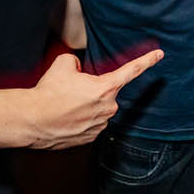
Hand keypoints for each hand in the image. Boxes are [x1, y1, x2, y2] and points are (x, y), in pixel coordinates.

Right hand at [21, 49, 162, 149]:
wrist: (33, 119)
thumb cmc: (49, 91)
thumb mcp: (64, 64)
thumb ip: (78, 62)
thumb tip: (79, 70)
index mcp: (106, 88)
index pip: (131, 70)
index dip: (147, 60)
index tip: (159, 54)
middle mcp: (108, 108)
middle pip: (105, 92)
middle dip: (91, 90)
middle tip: (69, 92)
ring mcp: (100, 125)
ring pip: (97, 109)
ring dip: (85, 106)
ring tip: (64, 106)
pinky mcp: (91, 138)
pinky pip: (90, 124)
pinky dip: (79, 119)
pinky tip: (65, 118)